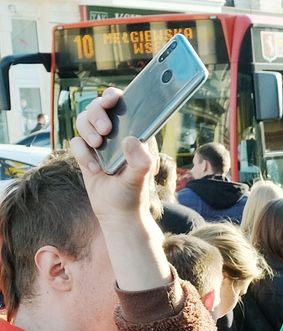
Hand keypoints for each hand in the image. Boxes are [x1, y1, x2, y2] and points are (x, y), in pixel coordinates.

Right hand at [70, 87, 169, 290]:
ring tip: (98, 147)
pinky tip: (96, 170)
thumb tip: (130, 139)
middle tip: (105, 131)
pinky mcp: (86, 154)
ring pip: (83, 121)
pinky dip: (82, 154)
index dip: (114, 97)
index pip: (123, 105)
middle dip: (97, 113)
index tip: (112, 100)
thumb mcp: (140, 178)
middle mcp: (116, 134)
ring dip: (87, 131)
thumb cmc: (133, 194)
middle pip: (97, 107)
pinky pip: (75, 143)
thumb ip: (140, 160)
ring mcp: (100, 143)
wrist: (117, 213)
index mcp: (134, 133)